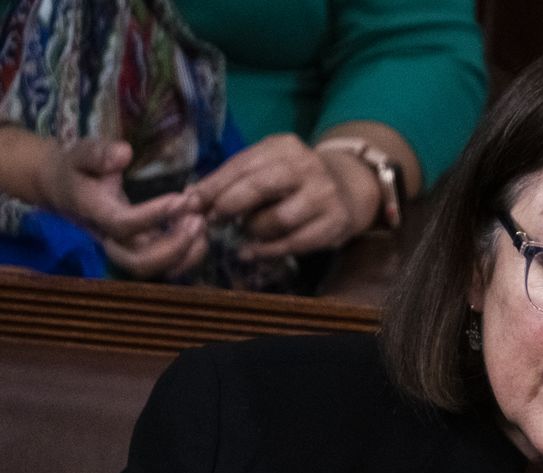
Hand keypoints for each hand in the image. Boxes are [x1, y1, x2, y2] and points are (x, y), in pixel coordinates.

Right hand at [35, 137, 206, 278]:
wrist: (67, 190)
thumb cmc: (78, 170)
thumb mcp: (80, 154)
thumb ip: (97, 154)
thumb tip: (124, 153)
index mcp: (95, 214)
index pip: (122, 224)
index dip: (153, 215)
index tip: (181, 198)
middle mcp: (111, 240)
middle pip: (140, 263)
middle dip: (174, 247)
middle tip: (198, 219)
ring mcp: (127, 251)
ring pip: (158, 270)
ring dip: (187, 253)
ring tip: (202, 223)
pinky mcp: (143, 252)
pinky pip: (168, 266)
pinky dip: (190, 255)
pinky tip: (200, 229)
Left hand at [190, 133, 375, 259]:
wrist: (347, 190)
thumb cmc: (294, 180)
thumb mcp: (266, 167)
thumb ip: (233, 178)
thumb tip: (191, 198)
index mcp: (285, 147)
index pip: (242, 165)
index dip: (213, 186)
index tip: (191, 203)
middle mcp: (307, 166)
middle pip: (258, 188)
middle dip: (228, 206)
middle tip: (213, 220)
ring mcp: (324, 195)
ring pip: (276, 220)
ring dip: (252, 230)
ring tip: (245, 231)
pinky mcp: (335, 223)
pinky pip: (294, 243)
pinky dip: (268, 251)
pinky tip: (252, 252)